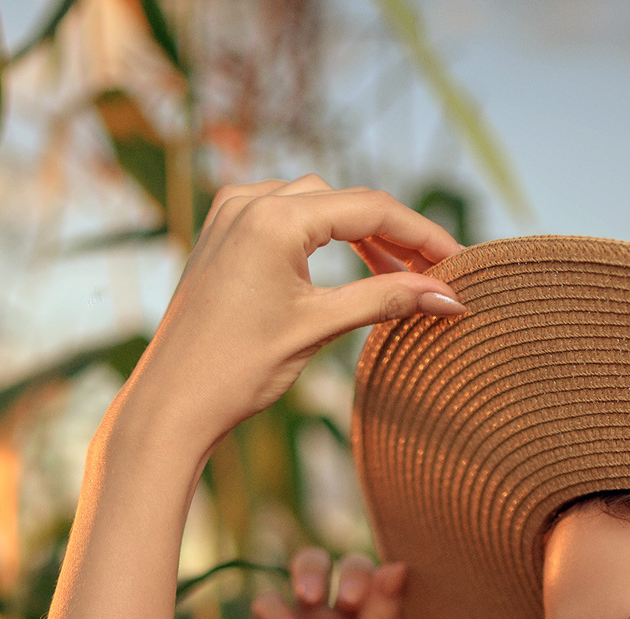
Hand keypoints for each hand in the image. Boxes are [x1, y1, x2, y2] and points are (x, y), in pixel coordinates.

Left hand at [112, 177, 462, 456]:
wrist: (171, 406)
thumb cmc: (237, 371)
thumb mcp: (319, 328)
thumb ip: (386, 300)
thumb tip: (449, 297)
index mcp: (272, 218)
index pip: (369, 208)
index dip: (421, 234)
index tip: (458, 260)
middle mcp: (247, 202)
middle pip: (344, 202)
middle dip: (392, 235)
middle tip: (432, 274)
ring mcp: (228, 214)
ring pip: (314, 205)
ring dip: (357, 235)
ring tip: (396, 275)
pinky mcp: (219, 234)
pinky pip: (282, 219)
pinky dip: (319, 238)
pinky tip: (345, 267)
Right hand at [226, 549, 411, 618]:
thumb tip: (399, 564)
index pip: (389, 584)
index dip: (384, 576)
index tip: (372, 598)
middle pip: (349, 569)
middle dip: (349, 571)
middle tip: (346, 599)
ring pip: (307, 572)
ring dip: (309, 569)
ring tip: (309, 593)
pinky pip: (269, 602)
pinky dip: (275, 609)